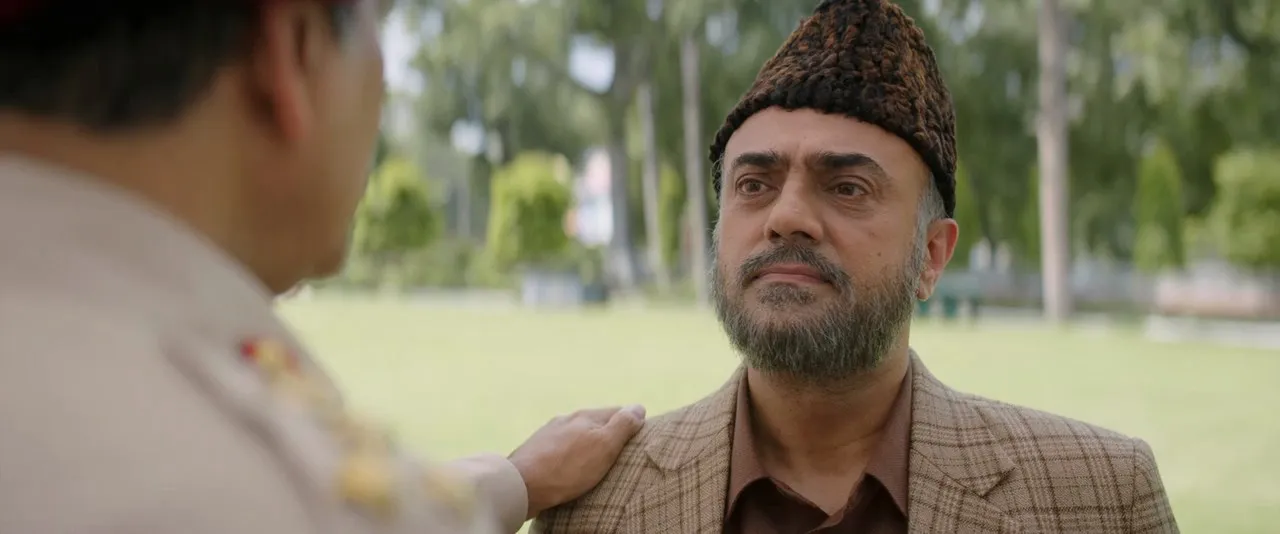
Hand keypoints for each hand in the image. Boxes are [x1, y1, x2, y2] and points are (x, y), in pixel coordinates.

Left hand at [508, 405, 645, 518]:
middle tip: (620, 452)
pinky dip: (570, 454)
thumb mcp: (604, 446)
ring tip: (594, 461)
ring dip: (587, 444)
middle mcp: (567, 418)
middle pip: (596, 422)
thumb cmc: (567, 468)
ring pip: (576, 434)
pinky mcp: (536, 448)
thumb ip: (622, 425)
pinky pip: (561, 447)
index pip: (618, 412)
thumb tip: (639, 407)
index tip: (638, 437)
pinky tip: (569, 466)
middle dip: (608, 434)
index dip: (631, 423)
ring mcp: (549, 432)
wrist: (521, 484)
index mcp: (586, 416)